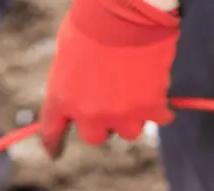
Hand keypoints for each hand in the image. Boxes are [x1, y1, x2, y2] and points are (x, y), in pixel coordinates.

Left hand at [40, 0, 179, 157]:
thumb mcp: (67, 50)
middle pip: (96, 137)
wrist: (126, 10)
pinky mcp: (150, 108)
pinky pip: (160, 119)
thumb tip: (81, 94)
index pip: (52, 130)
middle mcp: (89, 114)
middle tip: (113, 102)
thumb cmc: (93, 19)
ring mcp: (121, 114)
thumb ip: (70, 81)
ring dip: (133, 115)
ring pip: (129, 131)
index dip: (53, 144)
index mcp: (62, 97)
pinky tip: (160, 94)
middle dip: (103, 122)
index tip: (54, 153)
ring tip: (138, 90)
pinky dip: (161, 108)